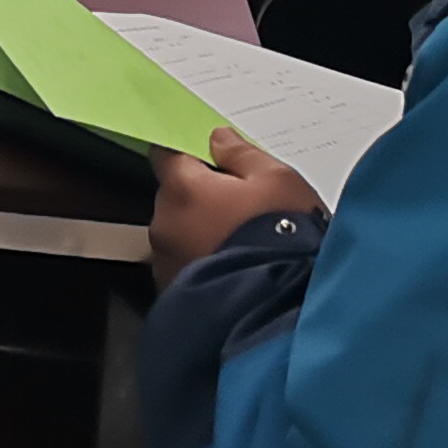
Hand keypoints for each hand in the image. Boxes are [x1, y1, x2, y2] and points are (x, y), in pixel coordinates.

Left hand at [149, 128, 323, 291]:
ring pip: (180, 234)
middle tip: (242, 209)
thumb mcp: (277, 181)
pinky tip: (235, 269)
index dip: (189, 155)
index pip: (167, 155)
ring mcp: (165, 261)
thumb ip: (241, 154)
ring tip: (242, 244)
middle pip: (175, 197)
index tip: (210, 161)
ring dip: (201, 233)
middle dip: (201, 199)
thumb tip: (218, 140)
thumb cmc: (284, 238)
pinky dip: (203, 263)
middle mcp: (164, 222)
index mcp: (183, 188)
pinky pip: (185, 266)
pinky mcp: (173, 293)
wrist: (282, 308)